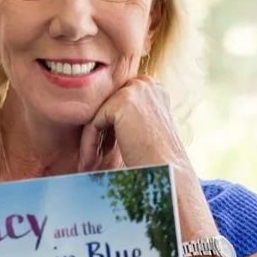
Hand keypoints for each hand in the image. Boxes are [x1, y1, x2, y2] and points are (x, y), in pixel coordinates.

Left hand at [77, 75, 191, 172]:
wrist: (168, 172)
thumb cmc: (159, 159)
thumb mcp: (147, 131)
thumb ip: (131, 118)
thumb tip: (107, 121)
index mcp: (153, 89)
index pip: (118, 104)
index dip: (109, 129)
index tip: (103, 152)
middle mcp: (145, 84)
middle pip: (106, 107)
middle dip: (98, 133)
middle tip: (92, 158)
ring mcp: (134, 90)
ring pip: (97, 116)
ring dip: (91, 142)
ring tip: (89, 164)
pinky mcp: (121, 102)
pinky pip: (93, 124)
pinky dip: (89, 145)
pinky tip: (89, 163)